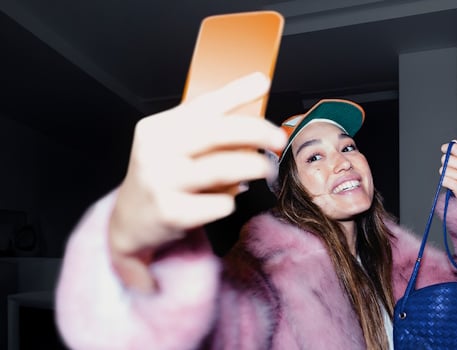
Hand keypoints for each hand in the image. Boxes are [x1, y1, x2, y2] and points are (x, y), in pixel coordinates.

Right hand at [108, 73, 285, 290]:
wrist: (131, 222)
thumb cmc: (163, 177)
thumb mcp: (174, 145)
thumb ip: (208, 126)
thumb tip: (255, 103)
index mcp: (157, 128)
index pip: (202, 105)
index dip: (235, 92)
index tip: (262, 83)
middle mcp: (155, 152)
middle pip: (215, 133)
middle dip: (255, 132)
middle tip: (278, 138)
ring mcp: (160, 183)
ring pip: (220, 168)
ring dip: (251, 166)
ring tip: (266, 168)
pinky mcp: (170, 213)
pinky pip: (217, 204)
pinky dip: (230, 201)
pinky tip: (226, 200)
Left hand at [439, 141, 456, 200]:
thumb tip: (454, 142)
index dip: (448, 148)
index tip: (444, 148)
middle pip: (447, 159)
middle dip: (445, 164)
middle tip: (450, 168)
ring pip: (444, 170)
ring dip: (446, 175)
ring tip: (453, 178)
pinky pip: (444, 180)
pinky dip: (445, 182)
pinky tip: (452, 184)